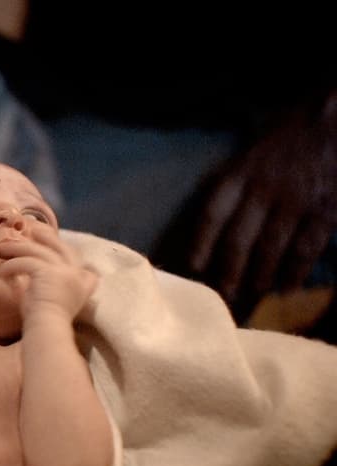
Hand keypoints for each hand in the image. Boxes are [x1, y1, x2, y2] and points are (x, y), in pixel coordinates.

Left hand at [0, 228, 97, 321]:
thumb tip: (35, 269)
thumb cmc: (44, 320)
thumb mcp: (52, 296)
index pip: (73, 254)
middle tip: (25, 229)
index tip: (43, 237)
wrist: (46, 330)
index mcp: (82, 280)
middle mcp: (77, 273)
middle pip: (59, 245)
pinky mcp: (48, 272)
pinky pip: (25, 261)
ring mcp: (65, 271)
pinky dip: (10, 266)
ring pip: (37, 250)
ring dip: (16, 248)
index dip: (58, 244)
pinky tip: (0, 272)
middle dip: (42, 235)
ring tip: (0, 249)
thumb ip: (51, 281)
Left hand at [155, 93, 336, 319]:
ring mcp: (295, 202)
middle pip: (239, 239)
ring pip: (271, 249)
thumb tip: (215, 222)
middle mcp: (263, 191)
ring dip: (259, 276)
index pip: (212, 214)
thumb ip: (234, 183)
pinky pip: (306, 247)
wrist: (332, 119)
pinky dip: (296, 271)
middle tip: (223, 295)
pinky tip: (287, 288)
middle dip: (228, 271)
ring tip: (252, 294)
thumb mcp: (249, 152)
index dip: (201, 243)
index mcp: (240, 174)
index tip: (193, 267)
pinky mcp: (324, 211)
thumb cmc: (286, 135)